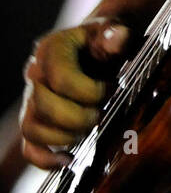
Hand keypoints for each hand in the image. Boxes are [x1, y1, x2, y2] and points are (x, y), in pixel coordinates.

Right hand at [19, 17, 133, 168]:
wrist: (95, 48)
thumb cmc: (105, 41)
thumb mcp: (112, 32)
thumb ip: (115, 35)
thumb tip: (118, 38)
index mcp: (51, 49)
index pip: (61, 79)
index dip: (89, 91)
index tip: (110, 89)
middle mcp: (34, 75)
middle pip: (43, 107)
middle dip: (77, 117)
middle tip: (100, 114)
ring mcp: (30, 100)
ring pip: (32, 129)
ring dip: (64, 137)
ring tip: (88, 130)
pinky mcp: (34, 121)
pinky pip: (29, 148)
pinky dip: (46, 160)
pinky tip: (69, 160)